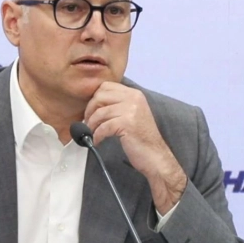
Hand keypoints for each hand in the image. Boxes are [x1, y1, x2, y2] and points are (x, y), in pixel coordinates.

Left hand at [84, 82, 186, 213]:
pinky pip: (103, 127)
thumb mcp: (132, 114)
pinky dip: (97, 135)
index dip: (94, 98)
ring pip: (100, 112)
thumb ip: (119, 104)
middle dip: (90, 110)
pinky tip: (97, 141)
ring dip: (92, 124)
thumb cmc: (141, 138)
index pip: (106, 86)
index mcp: (134, 94)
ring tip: (91, 133)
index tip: (91, 110)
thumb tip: (94, 102)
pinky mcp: (127, 124)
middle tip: (88, 122)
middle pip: (100, 96)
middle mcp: (133, 98)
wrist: (155, 156)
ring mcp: (131, 110)